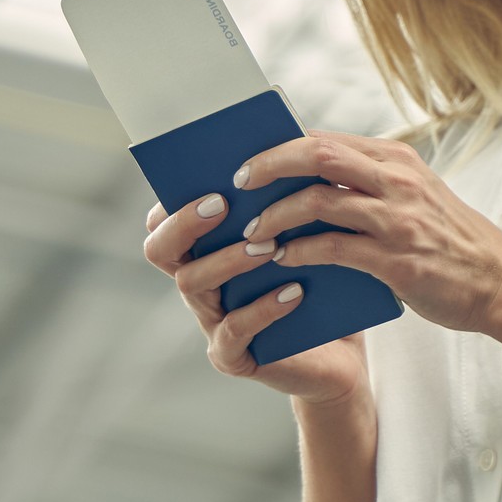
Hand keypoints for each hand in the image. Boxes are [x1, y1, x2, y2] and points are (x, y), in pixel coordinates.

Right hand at [144, 194, 370, 405]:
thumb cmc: (321, 287)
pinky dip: (262, 308)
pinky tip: (294, 291)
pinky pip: (234, 329)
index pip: (163, 221)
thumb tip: (291, 145)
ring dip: (228, 259)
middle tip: (222, 205)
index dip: (174, 200)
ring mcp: (209, 322)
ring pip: (192, 283)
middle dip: (184, 224)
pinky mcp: (231, 356)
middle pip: (159, 249)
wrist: (341, 354)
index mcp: (206, 253)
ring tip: (268, 247)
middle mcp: (198, 285)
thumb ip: (285, 204)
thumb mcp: (303, 239)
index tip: (210, 179)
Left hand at [233, 131, 501, 354]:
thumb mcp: (413, 196)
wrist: (500, 281)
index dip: (281, 147)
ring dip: (276, 216)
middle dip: (269, 165)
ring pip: (318, 201)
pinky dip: (299, 252)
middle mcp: (397, 181)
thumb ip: (369, 184)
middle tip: (239, 183)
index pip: (326, 138)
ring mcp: (397, 219)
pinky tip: (282, 260)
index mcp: (398, 160)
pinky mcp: (396, 261)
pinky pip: (332, 249)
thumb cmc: (449, 242)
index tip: (250, 163)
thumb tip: (309, 180)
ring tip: (253, 233)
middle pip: (317, 155)